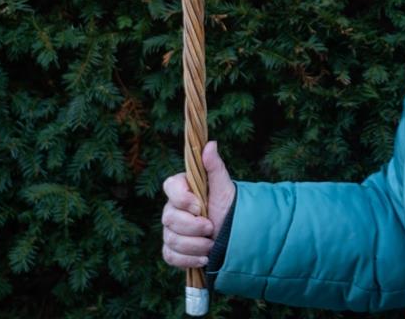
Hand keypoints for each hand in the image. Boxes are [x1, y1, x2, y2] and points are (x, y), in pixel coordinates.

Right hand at [161, 141, 236, 269]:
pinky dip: (188, 260)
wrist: (235, 233)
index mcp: (183, 189)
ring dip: (195, 245)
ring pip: (171, 239)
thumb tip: (210, 144)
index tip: (199, 206)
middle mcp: (172, 209)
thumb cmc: (229, 207)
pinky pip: (170, 256)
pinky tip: (205, 258)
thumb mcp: (224, 188)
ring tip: (212, 244)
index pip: (170, 187)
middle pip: (169, 218)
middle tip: (212, 228)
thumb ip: (215, 167)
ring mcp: (171, 230)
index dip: (182, 198)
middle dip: (193, 227)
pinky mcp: (172, 250)